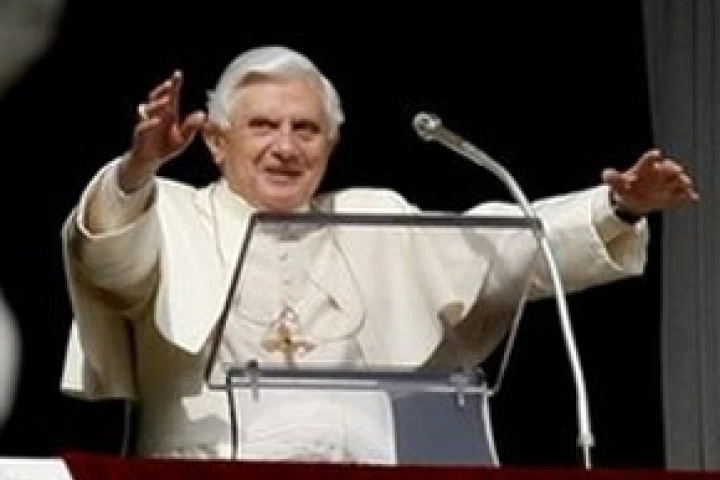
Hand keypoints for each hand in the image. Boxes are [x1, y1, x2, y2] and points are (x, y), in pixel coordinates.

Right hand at [120, 70, 205, 192]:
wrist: (150, 161)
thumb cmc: (166, 146)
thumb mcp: (183, 138)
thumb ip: (191, 127)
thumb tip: (203, 114)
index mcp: (167, 113)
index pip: (170, 95)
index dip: (173, 84)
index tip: (178, 74)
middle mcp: (155, 115)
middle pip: (155, 97)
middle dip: (162, 90)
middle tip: (171, 84)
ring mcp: (146, 124)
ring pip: (147, 109)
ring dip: (156, 104)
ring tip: (167, 101)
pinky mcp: (140, 136)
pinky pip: (142, 127)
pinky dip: (149, 123)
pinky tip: (157, 121)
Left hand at [601, 148, 698, 215]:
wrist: (632, 201)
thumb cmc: (625, 188)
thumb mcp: (617, 184)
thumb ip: (612, 178)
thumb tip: (606, 173)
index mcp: (645, 167)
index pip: (649, 159)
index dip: (652, 157)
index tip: (657, 154)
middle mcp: (659, 172)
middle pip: (669, 167)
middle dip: (672, 168)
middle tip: (676, 171)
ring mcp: (668, 183)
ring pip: (678, 180)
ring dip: (683, 181)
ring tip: (685, 184)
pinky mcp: (673, 195)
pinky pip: (683, 195)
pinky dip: (688, 196)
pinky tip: (692, 198)